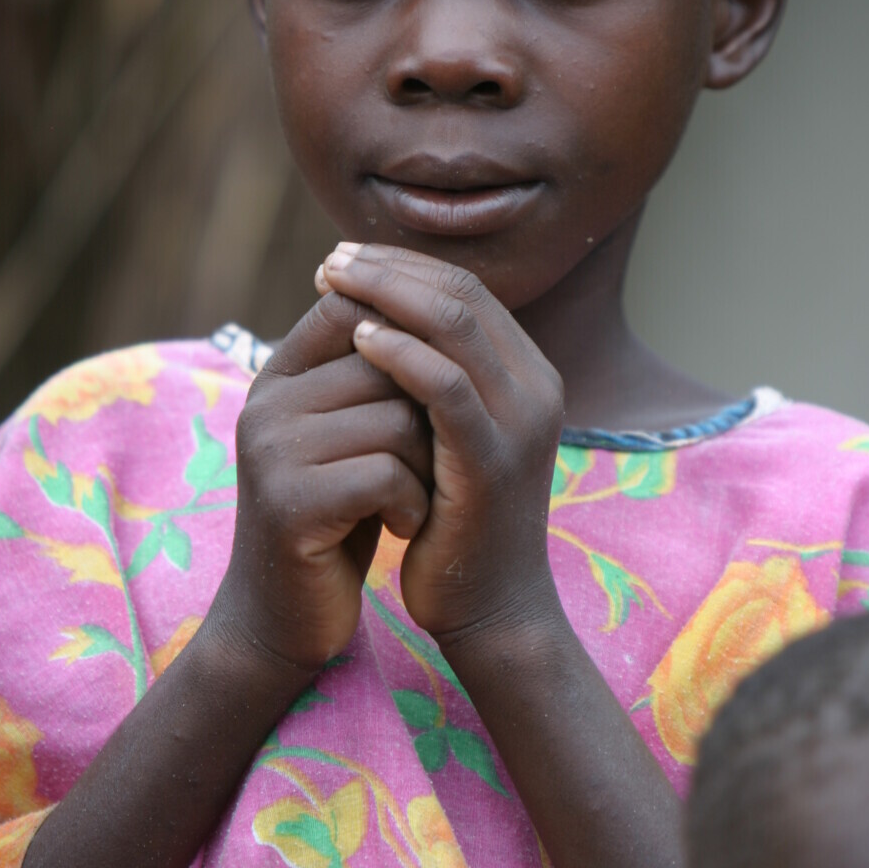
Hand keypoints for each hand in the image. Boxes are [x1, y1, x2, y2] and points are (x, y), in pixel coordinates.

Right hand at [211, 290, 433, 672]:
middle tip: (436, 457)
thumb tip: (447, 295)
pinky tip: (405, 526)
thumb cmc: (340, 515)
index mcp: (279, 376)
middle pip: (389, 361)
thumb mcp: (353, 433)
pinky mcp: (289, 504)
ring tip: (416, 496)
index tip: (435, 387)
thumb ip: (376, 371)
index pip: (351, 306)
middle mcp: (266, 402)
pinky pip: (386, 473)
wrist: (288, 617)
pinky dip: (413, 502)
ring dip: (429, 464)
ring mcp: (271, 451)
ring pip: (397, 418)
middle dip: (431, 410)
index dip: (410, 333)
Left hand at [317, 242, 564, 641]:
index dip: (405, 266)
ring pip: (455, 326)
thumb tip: (374, 314)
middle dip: (390, 269)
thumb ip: (435, 378)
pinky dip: (400, 354)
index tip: (347, 259)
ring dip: (387, 296)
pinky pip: (445, 386)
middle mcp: (536, 387)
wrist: (490, 608)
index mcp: (528, 375)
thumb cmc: (456, 520)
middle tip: (332, 260)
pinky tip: (356, 341)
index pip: (467, 291)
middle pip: (462, 295)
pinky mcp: (492, 459)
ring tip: (333, 285)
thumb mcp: (451, 435)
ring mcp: (520, 422)